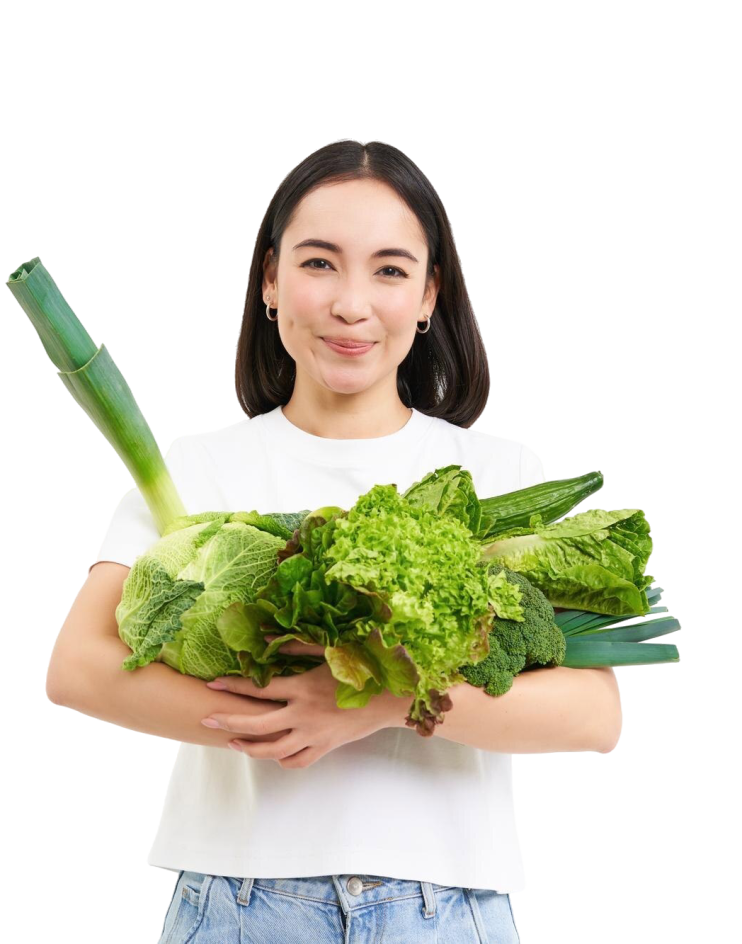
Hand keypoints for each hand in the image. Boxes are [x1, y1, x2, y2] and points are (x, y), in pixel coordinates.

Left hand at [202, 634, 390, 767]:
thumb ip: (299, 649)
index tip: (213, 684)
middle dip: (229, 722)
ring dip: (250, 748)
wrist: (391, 699)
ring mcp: (314, 735)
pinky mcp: (326, 747)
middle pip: (257, 725)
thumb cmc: (362, 669)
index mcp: (303, 688)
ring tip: (233, 744)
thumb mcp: (330, 653)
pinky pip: (298, 761)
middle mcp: (304, 715)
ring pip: (274, 750)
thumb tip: (270, 642)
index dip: (234, 686)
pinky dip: (282, 760)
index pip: (260, 689)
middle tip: (208, 721)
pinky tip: (272, 755)